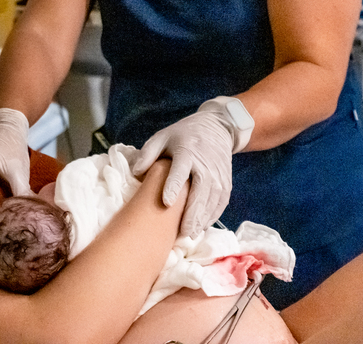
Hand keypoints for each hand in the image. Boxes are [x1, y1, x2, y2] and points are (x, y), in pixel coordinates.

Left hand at [128, 107, 235, 237]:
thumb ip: (148, 153)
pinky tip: (201, 227)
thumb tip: (136, 172)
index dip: (173, 186)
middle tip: (182, 232)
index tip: (166, 202)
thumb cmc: (183, 135)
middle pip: (200, 191)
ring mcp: (218, 175)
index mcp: (187, 151)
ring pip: (212, 200)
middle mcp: (206, 165)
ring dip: (202, 219)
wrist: (216, 128)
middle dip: (192, 213)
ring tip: (190, 234)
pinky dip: (212, 216)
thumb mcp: (162, 137)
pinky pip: (221, 203)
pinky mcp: (226, 182)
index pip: (180, 171)